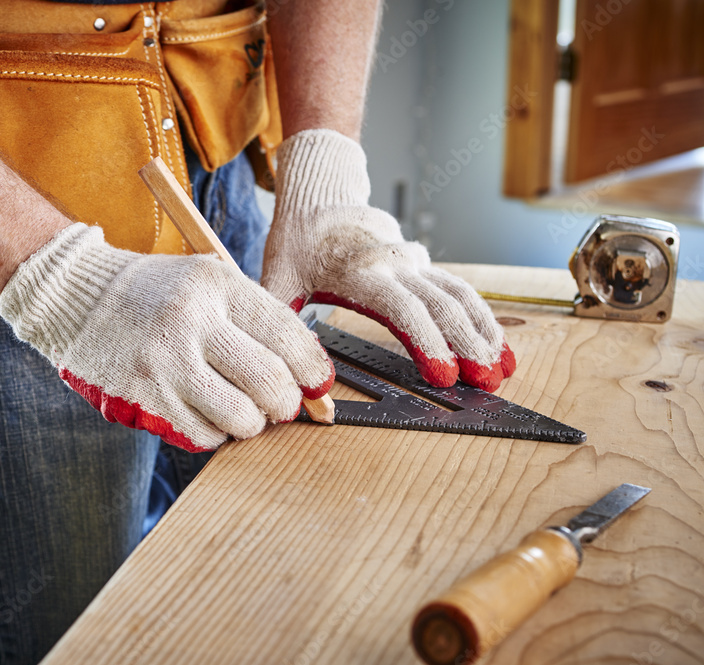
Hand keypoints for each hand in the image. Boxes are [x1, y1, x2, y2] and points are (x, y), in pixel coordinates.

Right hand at [0, 224, 334, 451]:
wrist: (79, 300)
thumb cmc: (156, 293)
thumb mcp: (208, 282)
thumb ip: (257, 320)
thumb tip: (310, 374)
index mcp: (215, 286)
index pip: (286, 335)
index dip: (313, 370)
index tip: (318, 385)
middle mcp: (190, 323)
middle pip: (268, 382)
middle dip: (287, 404)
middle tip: (283, 405)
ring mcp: (164, 364)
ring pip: (240, 418)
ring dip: (252, 423)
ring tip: (243, 409)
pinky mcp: (144, 399)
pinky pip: (203, 436)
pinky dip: (217, 433)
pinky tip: (206, 411)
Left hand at [262, 130, 514, 391]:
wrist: (321, 198)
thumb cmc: (296, 243)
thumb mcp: (277, 278)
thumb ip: (280, 321)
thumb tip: (287, 368)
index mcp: (358, 272)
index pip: (402, 309)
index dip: (427, 342)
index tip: (444, 375)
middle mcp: (394, 264)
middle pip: (440, 306)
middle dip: (467, 345)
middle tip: (486, 383)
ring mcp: (413, 262)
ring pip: (459, 296)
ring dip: (483, 333)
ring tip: (501, 371)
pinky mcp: (424, 264)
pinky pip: (461, 290)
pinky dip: (482, 318)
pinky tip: (497, 346)